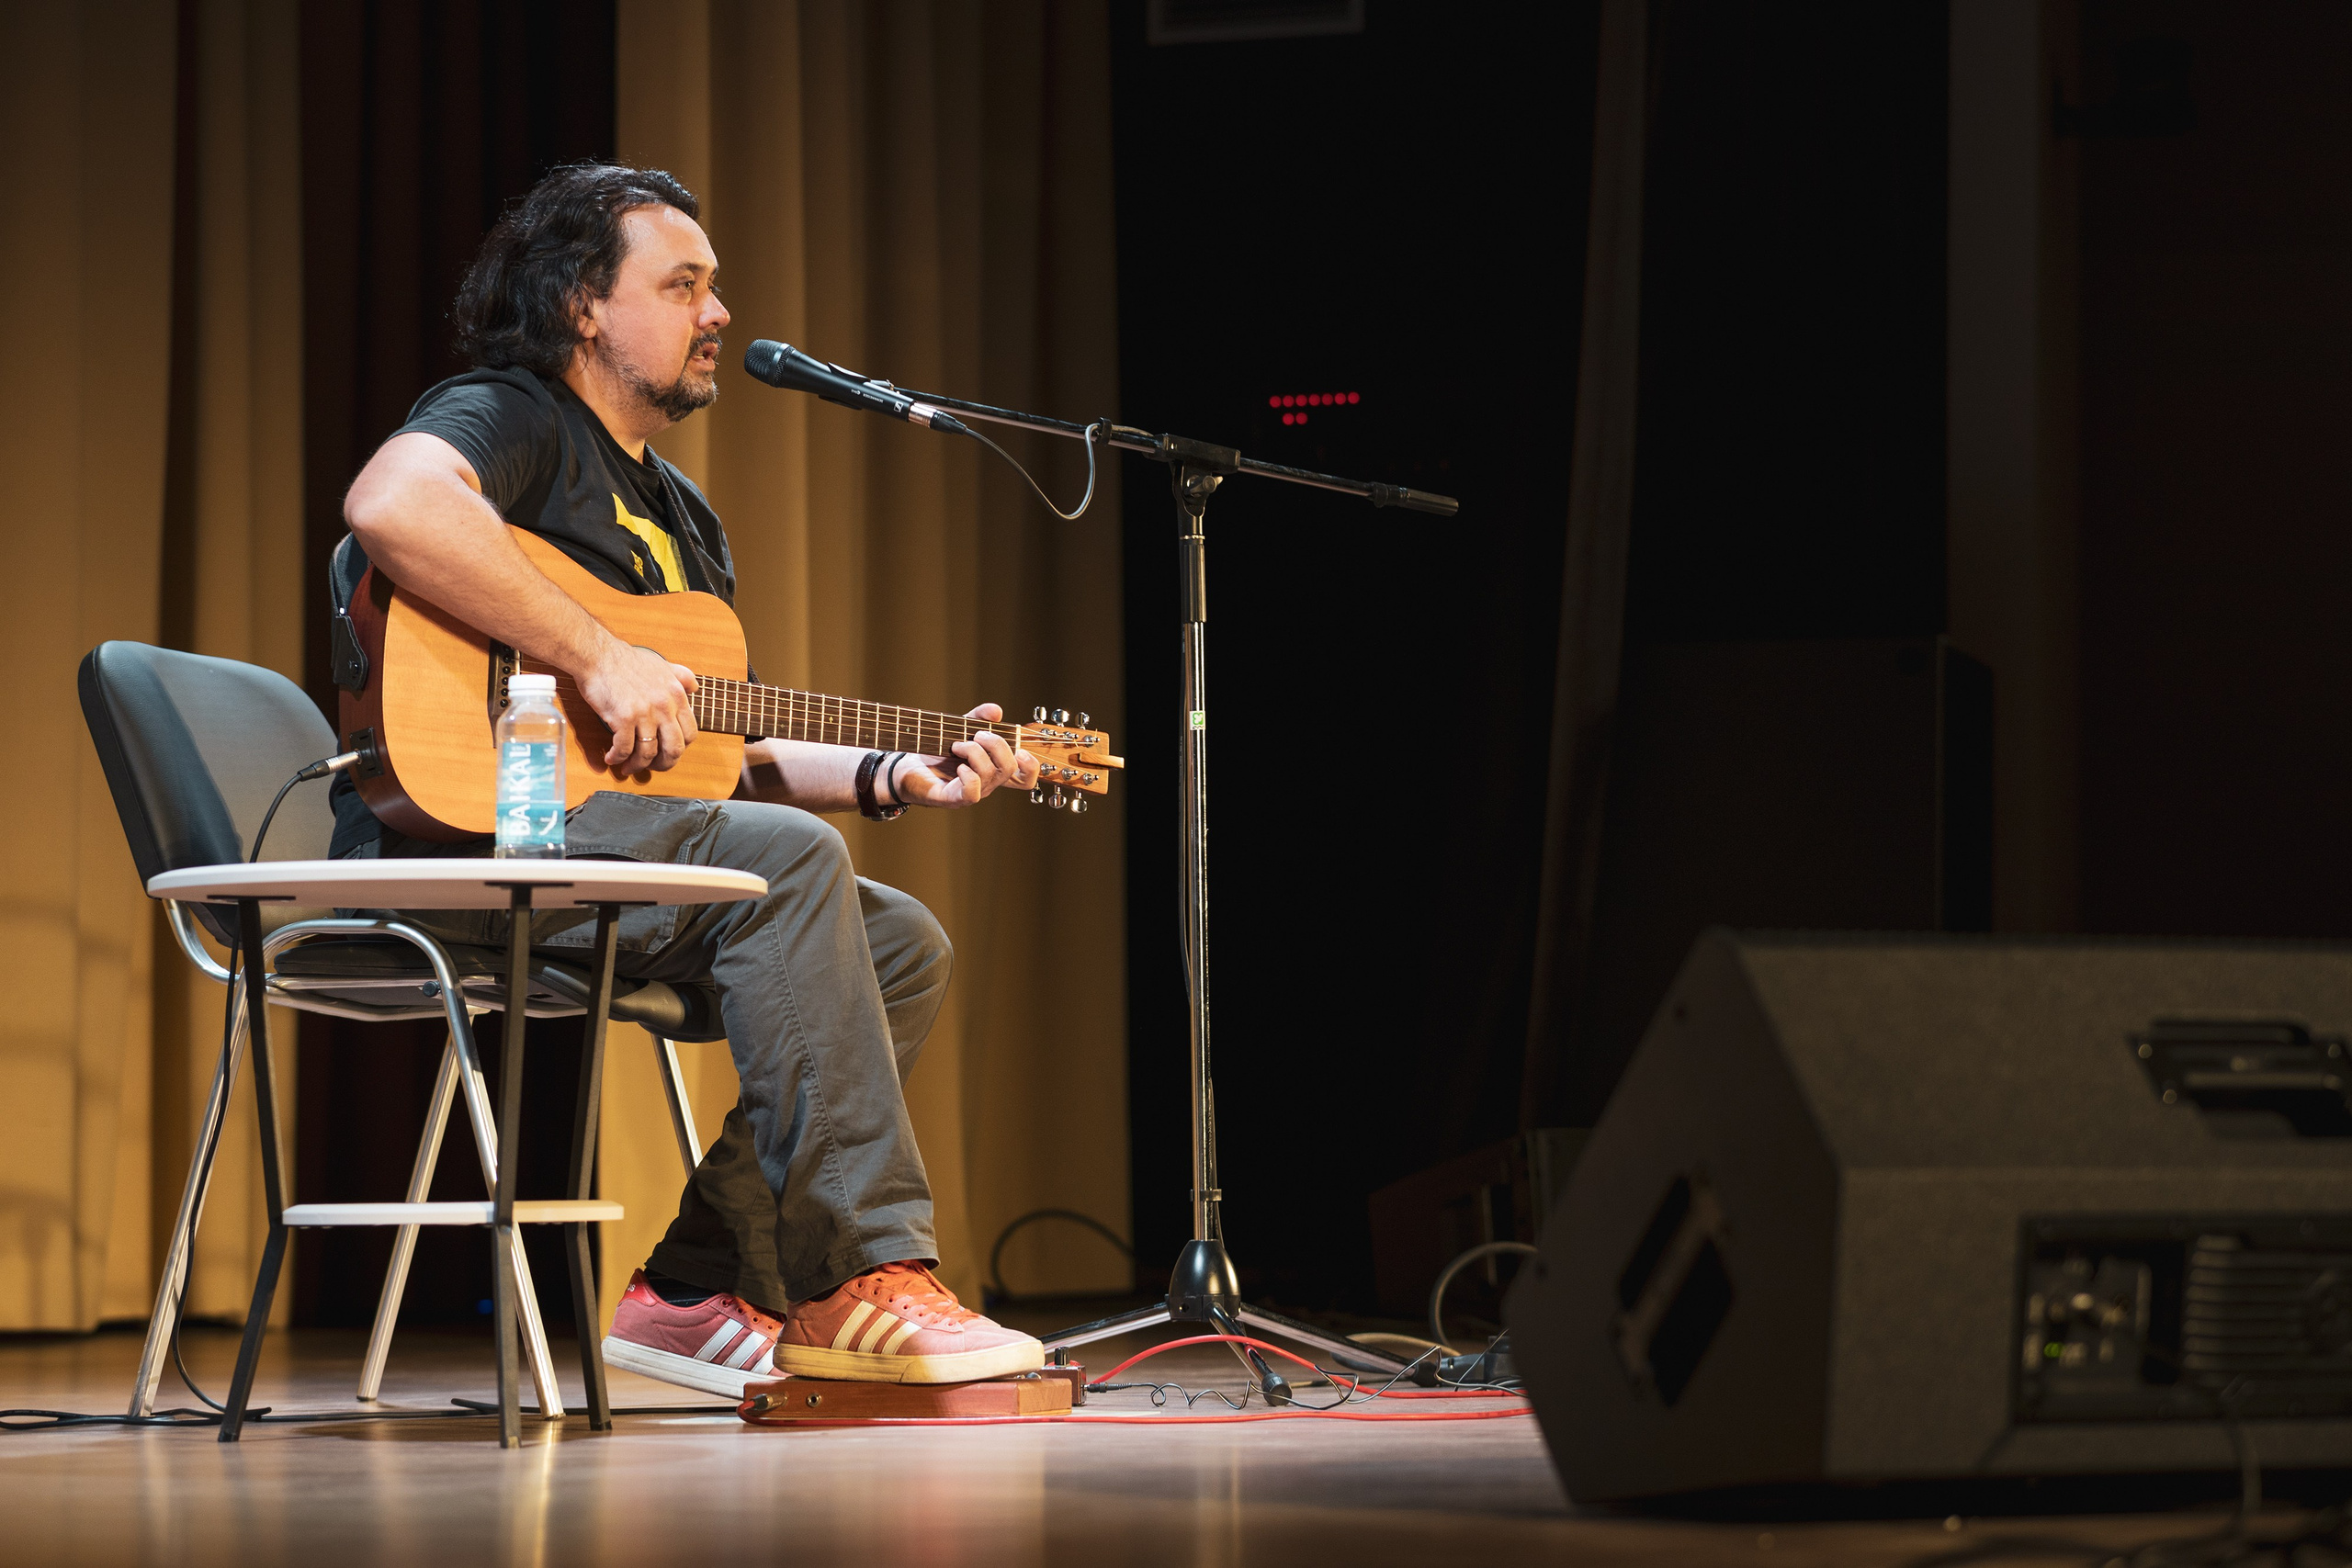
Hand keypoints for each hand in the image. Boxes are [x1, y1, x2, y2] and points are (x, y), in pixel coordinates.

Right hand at [577, 640, 697, 772]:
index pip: (690, 734)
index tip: (667, 752)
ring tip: (627, 766)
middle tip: (652, 767)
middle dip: (663, 764)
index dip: (680, 748)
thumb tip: (694, 687)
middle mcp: (664, 706)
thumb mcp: (662, 665)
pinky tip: (612, 758)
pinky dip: (617, 758)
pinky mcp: (623, 718)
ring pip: (648, 753)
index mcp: (676, 696)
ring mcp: (645, 713)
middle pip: (674, 749)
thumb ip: (681, 676)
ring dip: (637, 765)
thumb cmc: (627, 661)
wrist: (599, 655)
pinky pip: (624, 749)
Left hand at [895, 703, 1038, 808]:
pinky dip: (968, 774)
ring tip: (956, 745)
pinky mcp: (954, 799)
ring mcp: (972, 793)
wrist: (904, 765)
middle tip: (976, 735)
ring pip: (990, 773)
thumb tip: (996, 711)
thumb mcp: (959, 728)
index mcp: (993, 768)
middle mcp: (987, 784)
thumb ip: (978, 718)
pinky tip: (957, 765)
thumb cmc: (935, 751)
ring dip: (973, 751)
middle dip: (996, 744)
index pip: (1025, 778)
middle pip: (1010, 768)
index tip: (1020, 749)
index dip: (1032, 766)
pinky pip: (973, 791)